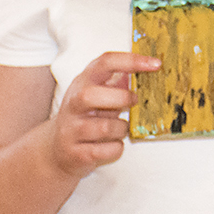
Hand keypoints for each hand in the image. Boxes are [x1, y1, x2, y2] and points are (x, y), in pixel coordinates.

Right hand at [50, 51, 158, 177]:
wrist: (58, 152)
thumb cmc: (86, 118)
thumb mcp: (98, 94)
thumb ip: (119, 82)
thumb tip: (151, 68)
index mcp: (83, 82)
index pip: (104, 62)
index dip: (131, 60)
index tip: (155, 64)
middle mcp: (73, 104)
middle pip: (90, 95)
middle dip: (120, 98)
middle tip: (133, 102)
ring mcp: (71, 129)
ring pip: (105, 127)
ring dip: (121, 129)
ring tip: (119, 129)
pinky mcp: (76, 153)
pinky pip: (107, 150)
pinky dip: (116, 148)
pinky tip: (111, 144)